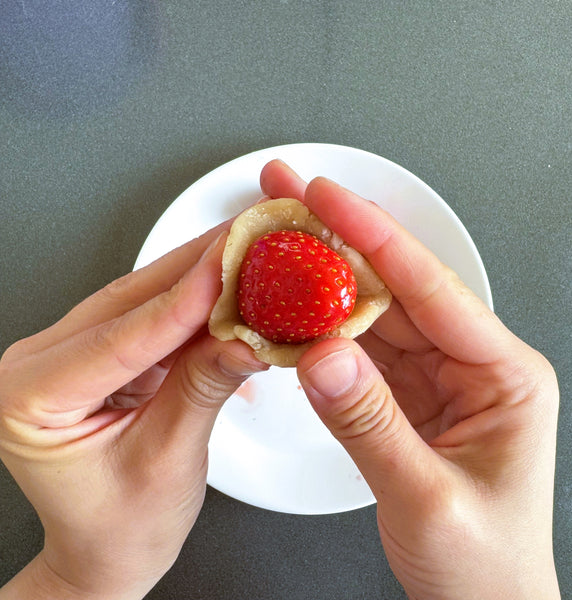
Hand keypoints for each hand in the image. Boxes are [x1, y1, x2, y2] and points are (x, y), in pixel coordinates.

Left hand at [0, 224, 267, 599]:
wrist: (109, 548)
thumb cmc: (120, 527)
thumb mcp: (168, 461)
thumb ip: (204, 389)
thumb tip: (247, 336)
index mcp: (29, 400)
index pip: (119, 339)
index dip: (183, 300)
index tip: (229, 265)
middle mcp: (42, 365)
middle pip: (130, 300)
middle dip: (196, 267)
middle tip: (246, 235)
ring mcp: (73, 354)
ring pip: (144, 297)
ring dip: (200, 273)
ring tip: (246, 249)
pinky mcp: (106, 352)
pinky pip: (154, 314)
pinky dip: (197, 300)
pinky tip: (230, 282)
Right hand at [261, 160, 560, 599]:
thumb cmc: (483, 566)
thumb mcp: (427, 501)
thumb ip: (370, 426)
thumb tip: (320, 355)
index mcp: (504, 375)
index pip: (432, 288)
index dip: (375, 236)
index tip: (327, 197)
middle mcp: (472, 363)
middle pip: (396, 288)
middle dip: (339, 242)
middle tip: (290, 202)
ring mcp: (437, 376)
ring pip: (372, 313)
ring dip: (323, 282)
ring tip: (278, 248)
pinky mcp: (407, 394)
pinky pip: (359, 349)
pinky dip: (320, 329)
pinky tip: (289, 309)